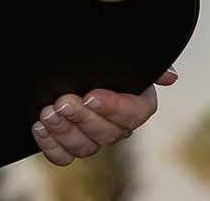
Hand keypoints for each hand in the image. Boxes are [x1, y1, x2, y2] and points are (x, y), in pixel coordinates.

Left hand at [31, 68, 177, 165]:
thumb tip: (169, 77)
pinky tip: (39, 127)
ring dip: (64, 131)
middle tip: (63, 101)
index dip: (113, 108)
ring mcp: (92, 138)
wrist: (65, 64)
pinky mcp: (68, 146)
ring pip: (85, 148)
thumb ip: (145, 63)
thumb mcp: (122, 51)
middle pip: (107, 134)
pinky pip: (63, 157)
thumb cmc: (99, 56)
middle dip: (82, 118)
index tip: (91, 95)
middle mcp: (116, 125)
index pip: (134, 114)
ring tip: (48, 112)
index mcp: (135, 103)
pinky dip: (51, 145)